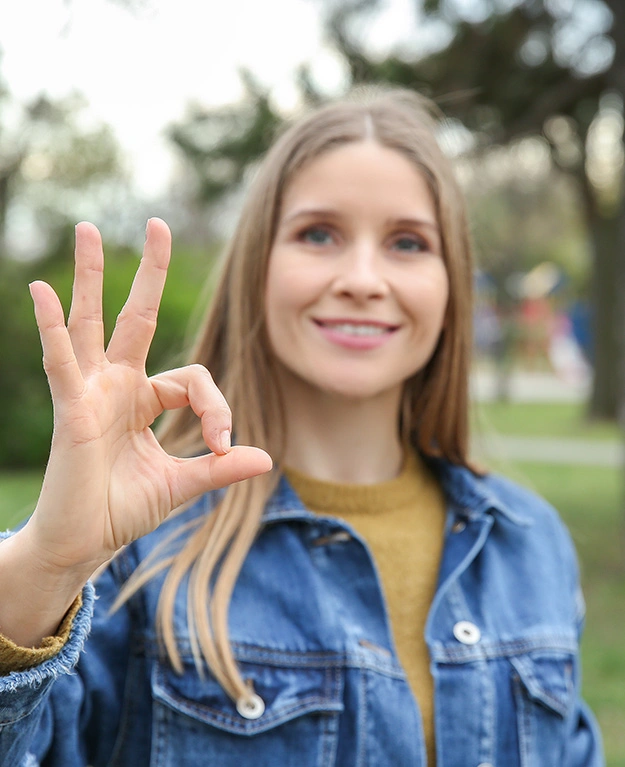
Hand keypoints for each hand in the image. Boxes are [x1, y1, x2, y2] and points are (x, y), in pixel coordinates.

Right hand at [23, 219, 271, 579]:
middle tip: (157, 224)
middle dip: (148, 272)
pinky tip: (41, 291)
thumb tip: (267, 459)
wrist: (84, 543)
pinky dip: (51, 327)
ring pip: (91, 322)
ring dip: (89, 275)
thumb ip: (219, 467)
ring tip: (87, 228)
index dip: (216, 405)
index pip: (192, 378)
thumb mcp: (182, 483)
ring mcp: (91, 392)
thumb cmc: (124, 509)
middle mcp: (116, 386)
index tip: (223, 442)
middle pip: (134, 315)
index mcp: (144, 399)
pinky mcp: (70, 409)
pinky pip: (62, 361)